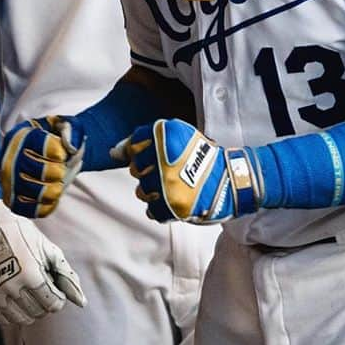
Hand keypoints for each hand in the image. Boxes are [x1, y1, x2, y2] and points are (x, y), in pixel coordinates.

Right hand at [0, 116, 85, 217]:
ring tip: (57, 182)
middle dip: (58, 171)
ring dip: (54, 189)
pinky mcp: (11, 200)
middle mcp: (9, 160)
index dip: (57, 151)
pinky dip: (46, 206)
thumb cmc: (52, 137)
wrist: (42, 152)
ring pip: (35, 193)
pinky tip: (51, 196)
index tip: (61, 153)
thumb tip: (70, 147)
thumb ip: (70, 130)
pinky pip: (29, 210)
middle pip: (39, 171)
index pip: (42, 146)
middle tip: (61, 168)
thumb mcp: (63, 124)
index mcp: (20, 137)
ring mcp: (8, 182)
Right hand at [0, 200, 84, 325]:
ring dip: (31, 310)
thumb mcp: (51, 252)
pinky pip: (4, 320)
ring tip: (31, 291)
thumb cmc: (25, 238)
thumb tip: (82, 303)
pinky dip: (14, 313)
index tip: (57, 288)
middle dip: (46, 303)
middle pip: (38, 312)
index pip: (52, 304)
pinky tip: (18, 297)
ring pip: (22, 320)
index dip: (59, 297)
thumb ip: (67, 278)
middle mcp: (12, 288)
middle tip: (43, 286)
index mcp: (31, 275)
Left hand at [112, 119, 258, 223]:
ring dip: (155, 189)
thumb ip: (146, 140)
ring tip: (175, 185)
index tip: (155, 154)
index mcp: (167, 135)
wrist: (231, 181)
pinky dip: (162, 206)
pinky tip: (176, 198)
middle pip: (137, 168)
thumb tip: (113, 152)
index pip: (134, 143)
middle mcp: (164, 159)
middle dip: (149, 170)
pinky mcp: (170, 206)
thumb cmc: (204, 158)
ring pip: (142, 190)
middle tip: (170, 169)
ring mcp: (166, 184)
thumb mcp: (181, 136)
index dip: (143, 150)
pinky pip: (151, 209)